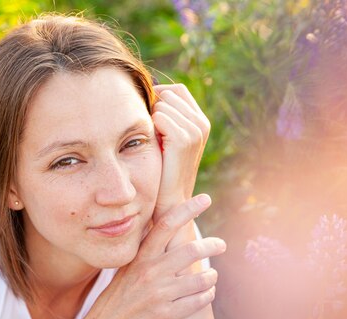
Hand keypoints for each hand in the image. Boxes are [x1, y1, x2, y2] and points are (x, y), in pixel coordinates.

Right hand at [79, 195, 225, 318]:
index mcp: (140, 257)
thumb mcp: (126, 268)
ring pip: (201, 278)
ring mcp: (160, 294)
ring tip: (211, 275)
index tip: (205, 198)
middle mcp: (151, 272)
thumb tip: (161, 227)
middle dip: (213, 245)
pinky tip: (206, 293)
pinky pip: (200, 301)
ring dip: (211, 275)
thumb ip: (144, 250)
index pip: (166, 224)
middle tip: (221, 244)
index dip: (188, 209)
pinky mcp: (167, 315)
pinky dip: (208, 294)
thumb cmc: (117, 296)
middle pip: (191, 250)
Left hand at [152, 84, 209, 221]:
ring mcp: (194, 131)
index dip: (158, 96)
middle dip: (153, 107)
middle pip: (168, 95)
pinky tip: (151, 142)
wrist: (170, 200)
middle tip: (148, 131)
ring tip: (151, 140)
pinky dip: (151, 127)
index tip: (145, 113)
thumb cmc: (163, 169)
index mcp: (200, 121)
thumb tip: (149, 91)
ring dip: (150, 119)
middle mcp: (201, 124)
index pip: (177, 91)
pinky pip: (159, 117)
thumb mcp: (167, 138)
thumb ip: (165, 116)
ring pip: (162, 105)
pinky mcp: (184, 140)